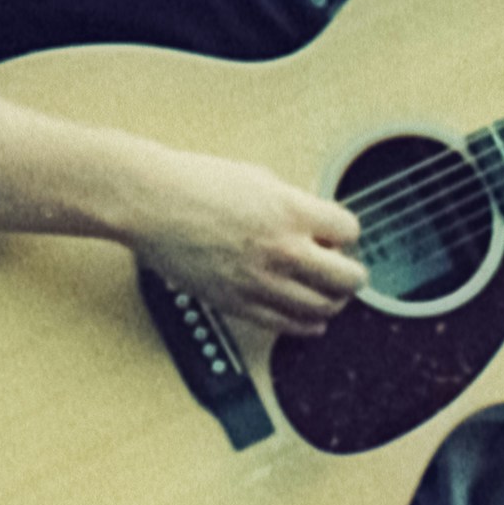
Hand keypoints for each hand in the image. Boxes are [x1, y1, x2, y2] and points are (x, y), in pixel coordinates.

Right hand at [120, 137, 380, 331]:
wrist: (152, 203)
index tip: (335, 235)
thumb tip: (315, 225)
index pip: (349, 230)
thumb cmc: (197, 183)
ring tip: (325, 294)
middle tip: (345, 271)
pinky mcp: (238, 304)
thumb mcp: (258, 178)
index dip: (345, 233)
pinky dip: (307, 324)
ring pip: (323, 309)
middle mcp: (281, 249)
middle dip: (351, 275)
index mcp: (289, 211)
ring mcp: (260, 281)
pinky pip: (289, 326)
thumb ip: (292, 203)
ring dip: (332, 302)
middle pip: (347, 278)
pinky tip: (309, 317)